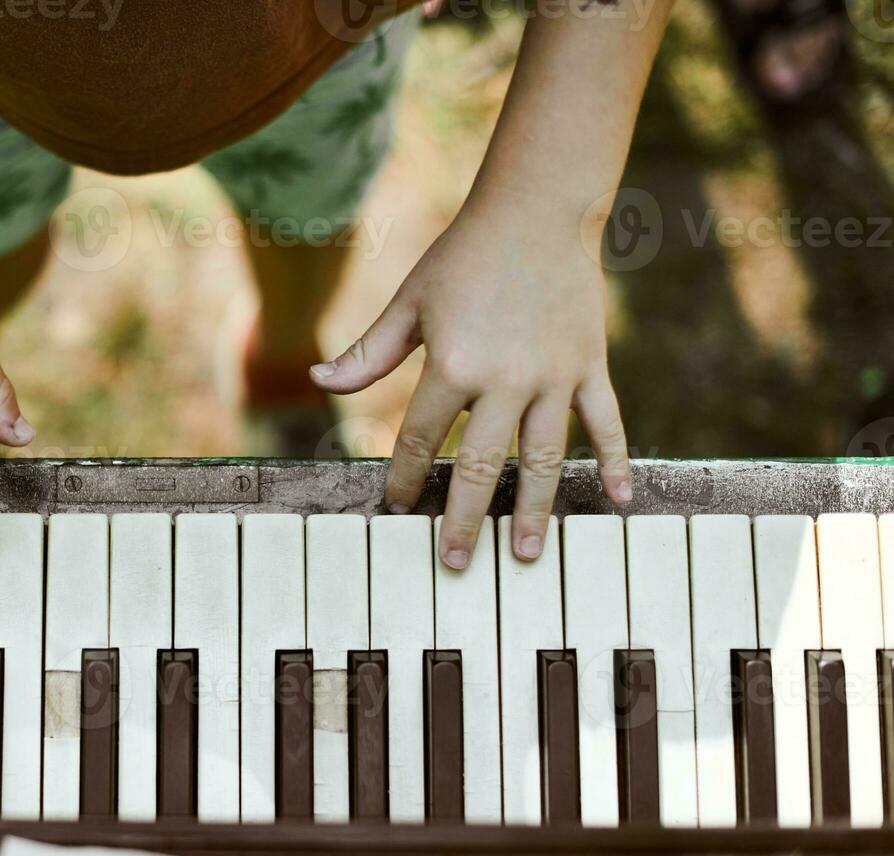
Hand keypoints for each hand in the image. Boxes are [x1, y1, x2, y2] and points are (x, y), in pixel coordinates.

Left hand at [310, 191, 631, 568]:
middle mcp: (506, 378)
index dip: (406, 476)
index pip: (423, 438)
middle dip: (464, 517)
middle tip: (453, 562)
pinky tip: (619, 500)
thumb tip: (320, 381)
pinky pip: (606, 422)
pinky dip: (615, 460)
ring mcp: (554, 375)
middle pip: (482, 464)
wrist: (536, 209)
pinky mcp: (590, 365)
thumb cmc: (463, 256)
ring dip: (533, 509)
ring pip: (545, 457)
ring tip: (524, 553)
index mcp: (454, 364)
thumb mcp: (410, 302)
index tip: (396, 507)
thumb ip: (370, 352)